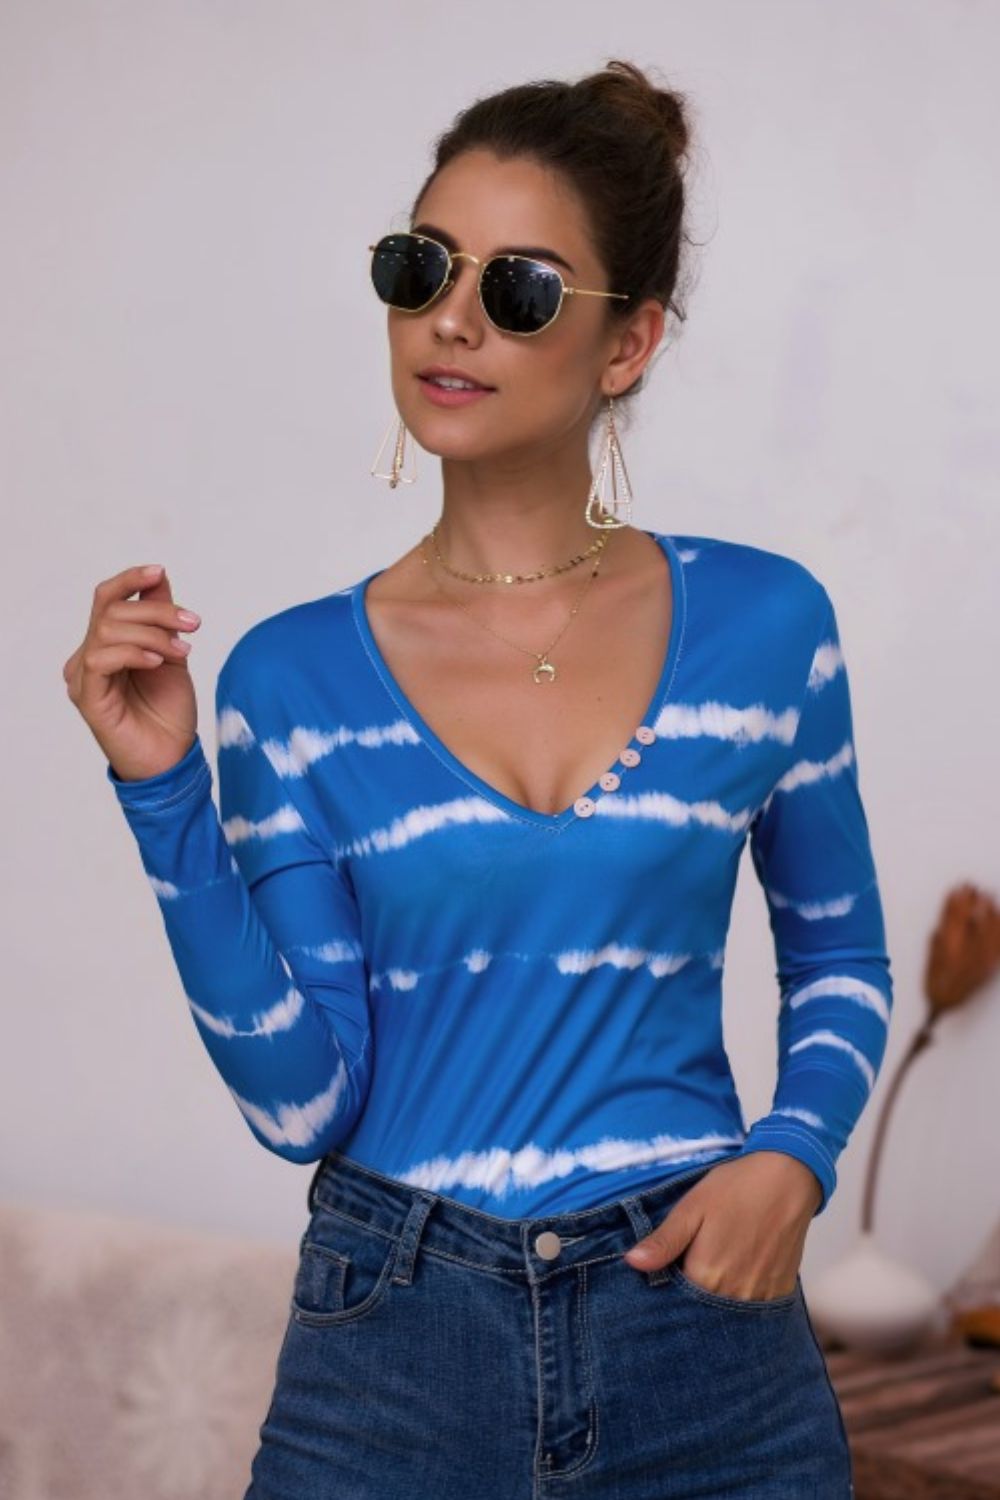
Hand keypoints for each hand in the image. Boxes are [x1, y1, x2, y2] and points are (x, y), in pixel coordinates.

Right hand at [63, 563, 201, 780]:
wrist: (171, 758)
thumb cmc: (169, 712)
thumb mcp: (172, 654)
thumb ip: (161, 619)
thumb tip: (159, 577)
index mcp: (106, 644)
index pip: (106, 599)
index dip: (129, 580)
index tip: (159, 571)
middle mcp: (88, 657)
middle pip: (111, 610)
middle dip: (157, 611)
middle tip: (193, 623)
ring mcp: (84, 677)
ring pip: (107, 629)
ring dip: (152, 633)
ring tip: (182, 649)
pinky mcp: (86, 697)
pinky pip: (100, 660)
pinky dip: (132, 653)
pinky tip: (157, 661)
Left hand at [622, 1152, 822, 1300]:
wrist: (788, 1177)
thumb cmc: (735, 1187)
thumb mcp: (692, 1207)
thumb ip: (664, 1241)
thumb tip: (632, 1263)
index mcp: (707, 1275)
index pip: (676, 1301)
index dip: (669, 1288)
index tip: (669, 1270)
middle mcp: (735, 1295)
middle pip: (703, 1311)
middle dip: (693, 1296)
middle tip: (695, 1262)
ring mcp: (761, 1297)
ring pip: (729, 1312)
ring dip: (719, 1298)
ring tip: (719, 1263)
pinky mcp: (781, 1291)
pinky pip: (754, 1307)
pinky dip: (742, 1294)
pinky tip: (740, 1268)